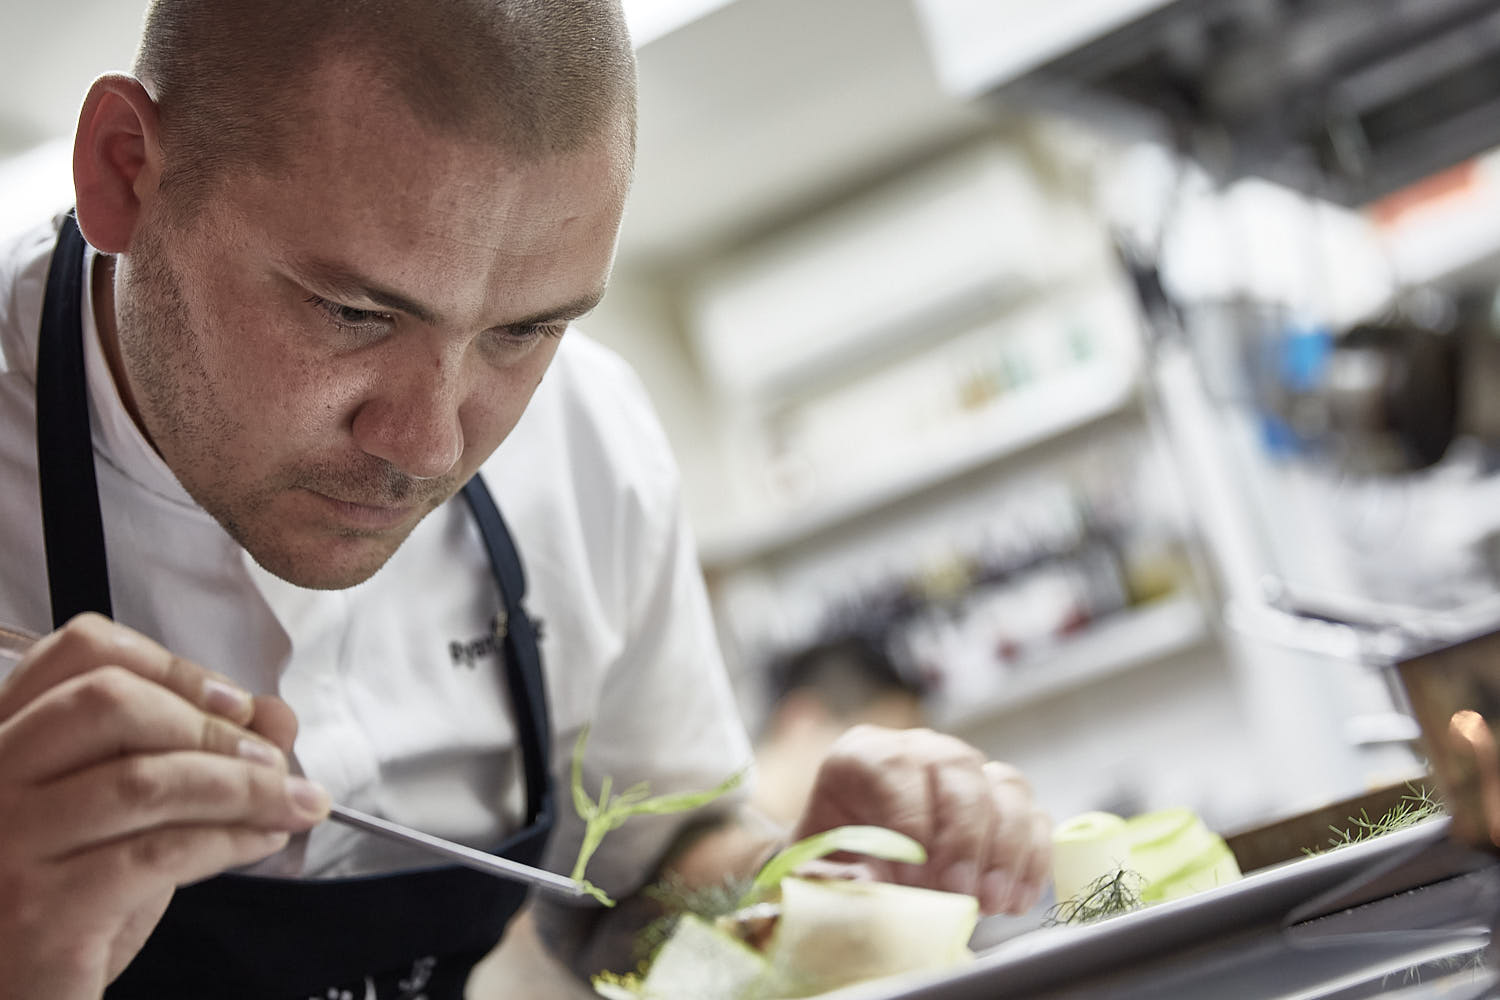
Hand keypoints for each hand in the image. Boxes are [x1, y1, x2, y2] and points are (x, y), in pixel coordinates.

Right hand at [0, 614, 328, 999]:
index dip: (171, 666)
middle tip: (270, 761)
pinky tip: (261, 841)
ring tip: (290, 802)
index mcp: (1, 740)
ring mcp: (4, 843)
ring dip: (242, 787)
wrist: (14, 997)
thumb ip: (193, 756)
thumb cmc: (63, 907)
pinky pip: (158, 852)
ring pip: (145, 779)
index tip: (232, 700)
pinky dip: (230, 839)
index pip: (78, 652)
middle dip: (214, 727)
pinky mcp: (39, 909)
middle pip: (111, 701)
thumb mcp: (128, 817)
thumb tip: (274, 719)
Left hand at [790, 724, 1050, 915]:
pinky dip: (1032, 860)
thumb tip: (879, 888)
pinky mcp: (1004, 802)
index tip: (915, 878)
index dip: (910, 821)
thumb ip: (843, 877)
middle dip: (964, 837)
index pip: (896, 766)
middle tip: (961, 895)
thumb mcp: (822, 873)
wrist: (858, 875)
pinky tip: (1016, 902)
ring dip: (1005, 850)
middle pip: (958, 768)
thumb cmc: (836, 868)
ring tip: (990, 903)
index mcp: (864, 755)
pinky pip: (1034, 817)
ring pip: (1005, 787)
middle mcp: (920, 750)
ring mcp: (967, 772)